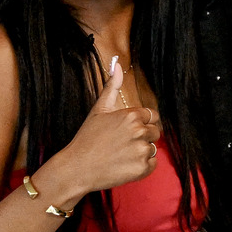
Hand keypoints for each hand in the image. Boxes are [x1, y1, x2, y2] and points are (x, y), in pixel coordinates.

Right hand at [38, 56, 159, 198]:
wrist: (77, 168)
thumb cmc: (87, 138)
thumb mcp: (99, 109)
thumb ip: (112, 86)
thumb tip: (117, 64)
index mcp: (132, 115)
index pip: (151, 116)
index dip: (140, 123)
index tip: (125, 131)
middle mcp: (140, 131)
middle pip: (154, 132)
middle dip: (141, 137)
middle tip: (121, 144)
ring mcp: (142, 150)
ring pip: (153, 148)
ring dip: (141, 152)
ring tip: (120, 155)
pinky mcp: (143, 168)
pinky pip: (153, 164)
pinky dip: (141, 167)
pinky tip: (124, 165)